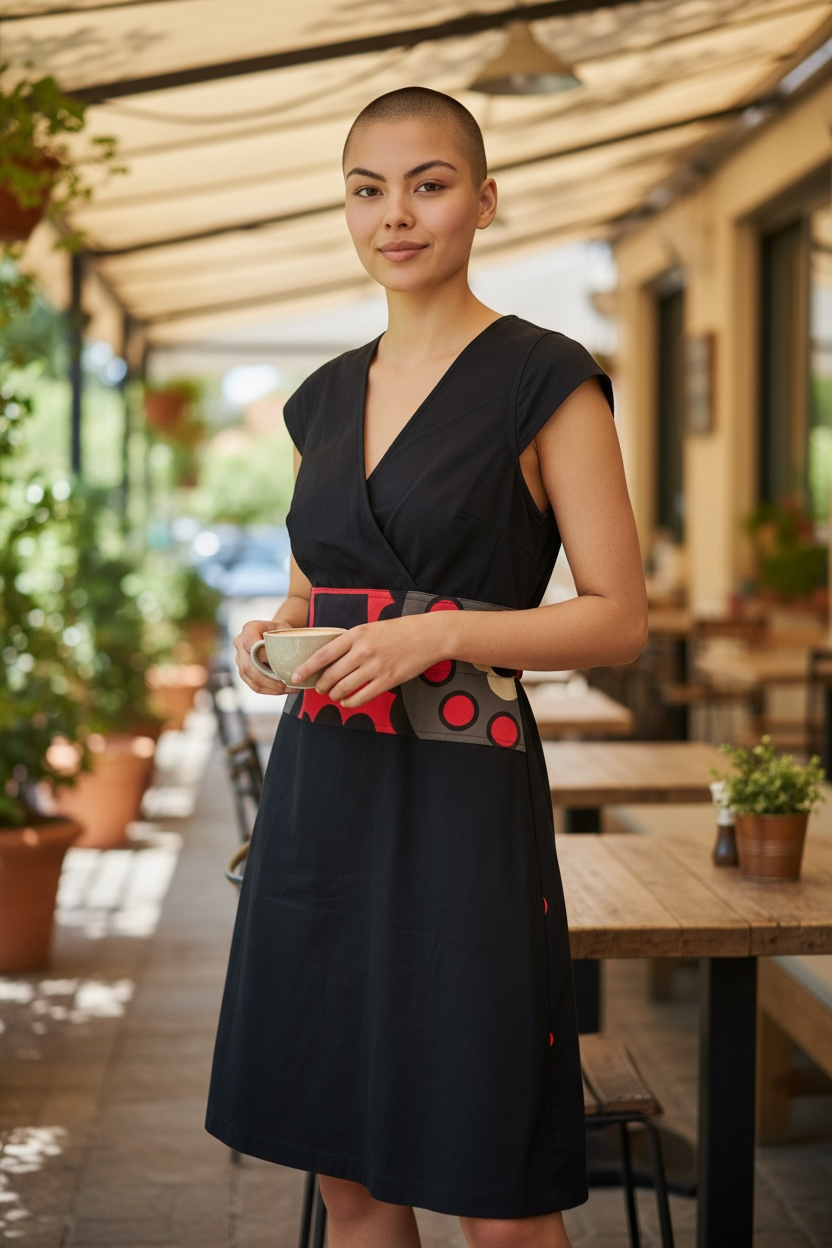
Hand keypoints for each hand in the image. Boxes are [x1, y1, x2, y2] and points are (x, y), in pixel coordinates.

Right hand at [234, 618, 295, 694]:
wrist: (275, 635)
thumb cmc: (281, 631)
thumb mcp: (285, 629)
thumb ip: (284, 639)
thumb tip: (288, 658)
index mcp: (249, 628)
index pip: (250, 643)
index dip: (263, 655)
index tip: (279, 662)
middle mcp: (240, 643)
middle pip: (248, 666)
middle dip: (268, 678)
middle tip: (286, 684)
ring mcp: (239, 659)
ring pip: (251, 678)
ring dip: (270, 687)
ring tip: (287, 689)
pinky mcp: (243, 672)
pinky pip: (254, 685)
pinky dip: (269, 690)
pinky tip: (282, 690)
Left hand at [291, 614, 448, 707]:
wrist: (428, 635)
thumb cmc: (398, 631)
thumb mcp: (370, 628)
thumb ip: (350, 642)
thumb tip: (329, 659)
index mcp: (356, 634)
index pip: (323, 654)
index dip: (306, 668)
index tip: (295, 676)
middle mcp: (363, 651)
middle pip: (331, 675)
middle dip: (320, 685)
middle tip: (318, 688)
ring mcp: (376, 666)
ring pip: (344, 688)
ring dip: (334, 695)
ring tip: (333, 695)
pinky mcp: (388, 680)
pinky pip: (362, 696)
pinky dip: (350, 702)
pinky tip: (347, 701)